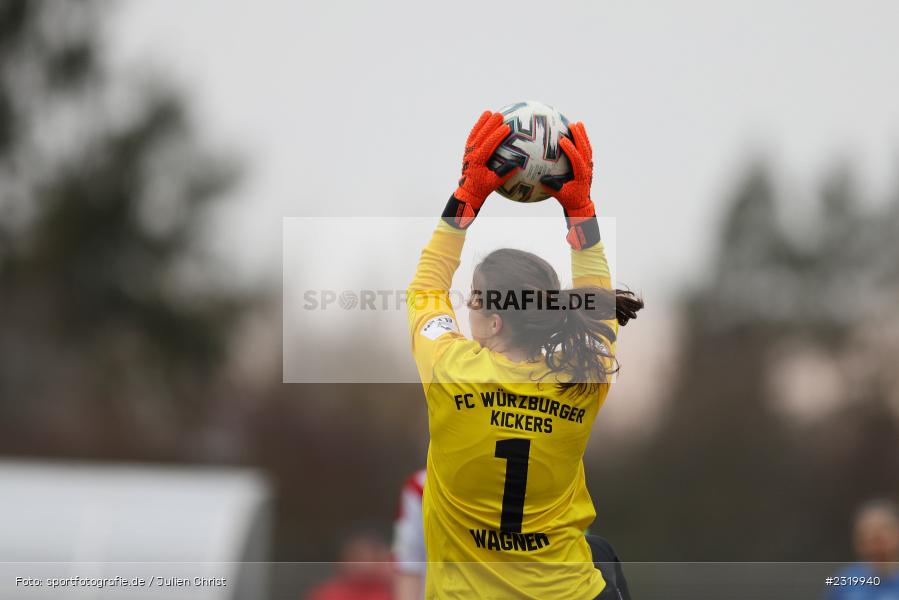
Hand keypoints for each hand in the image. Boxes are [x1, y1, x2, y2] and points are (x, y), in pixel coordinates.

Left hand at [442, 111, 516, 228]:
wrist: (468, 189)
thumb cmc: (483, 187)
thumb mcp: (494, 183)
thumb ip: (504, 174)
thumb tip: (518, 165)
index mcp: (477, 160)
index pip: (488, 145)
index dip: (497, 136)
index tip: (506, 128)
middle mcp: (471, 153)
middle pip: (480, 135)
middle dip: (490, 124)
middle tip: (500, 115)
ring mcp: (468, 150)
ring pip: (474, 133)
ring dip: (481, 122)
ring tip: (489, 112)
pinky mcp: (468, 149)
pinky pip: (472, 135)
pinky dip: (477, 126)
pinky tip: (483, 119)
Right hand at [540, 122, 599, 248]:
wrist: (581, 203)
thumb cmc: (570, 199)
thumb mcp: (561, 196)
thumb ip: (553, 187)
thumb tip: (542, 179)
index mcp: (582, 174)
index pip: (577, 159)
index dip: (570, 149)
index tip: (562, 140)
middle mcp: (587, 167)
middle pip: (585, 148)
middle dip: (579, 136)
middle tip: (573, 124)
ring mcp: (588, 165)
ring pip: (587, 147)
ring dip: (583, 135)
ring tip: (578, 123)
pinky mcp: (587, 164)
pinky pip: (585, 149)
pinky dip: (582, 140)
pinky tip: (576, 133)